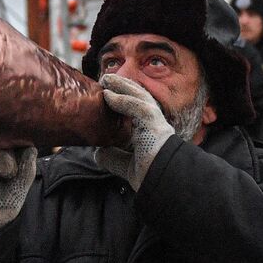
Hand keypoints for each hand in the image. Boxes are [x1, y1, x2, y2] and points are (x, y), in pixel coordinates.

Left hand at [93, 74, 174, 189]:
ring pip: (140, 97)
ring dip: (122, 85)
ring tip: (107, 79)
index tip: (108, 90)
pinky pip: (137, 107)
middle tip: (106, 78)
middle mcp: (155, 124)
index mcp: (151, 131)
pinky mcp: (154, 126)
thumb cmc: (150, 176)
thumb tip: (98, 152)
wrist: (164, 184)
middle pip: (139, 97)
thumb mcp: (127, 165)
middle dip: (124, 85)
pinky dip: (122, 100)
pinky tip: (109, 96)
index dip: (124, 96)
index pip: (137, 107)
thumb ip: (115, 157)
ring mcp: (156, 123)